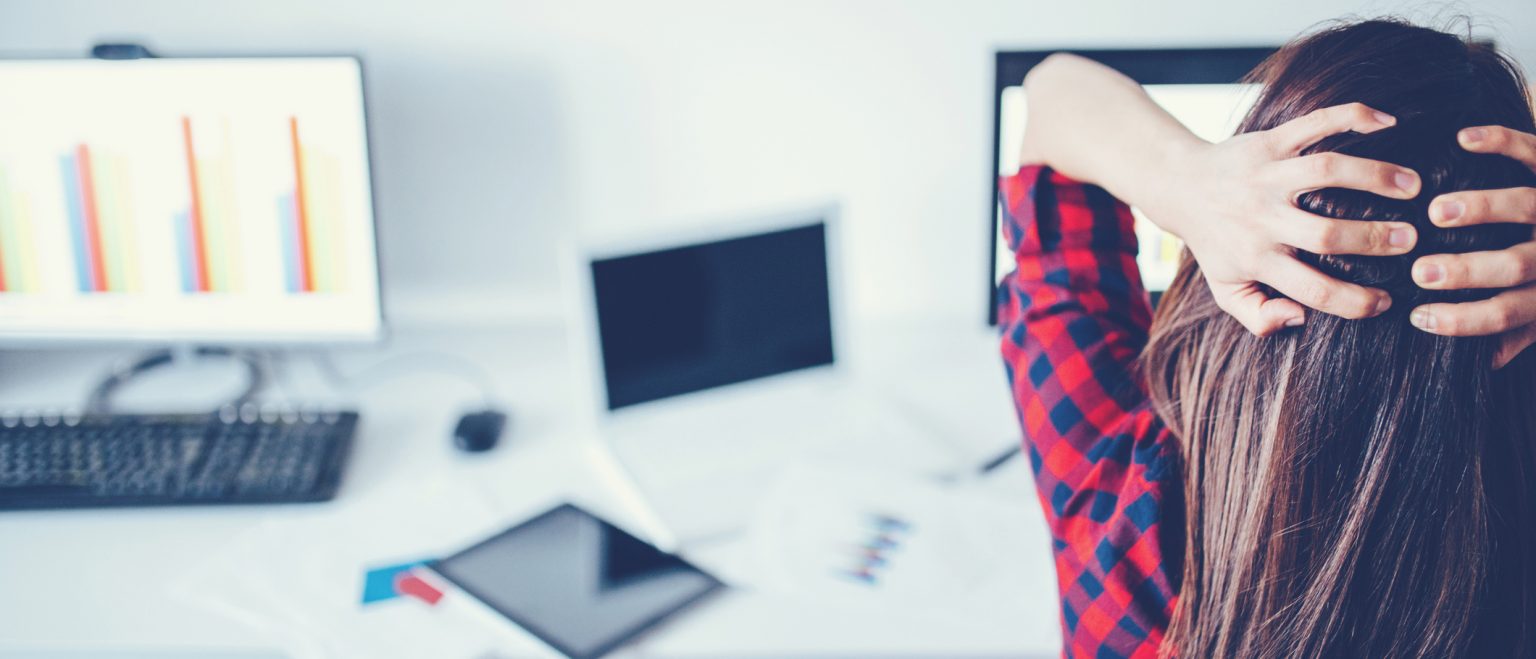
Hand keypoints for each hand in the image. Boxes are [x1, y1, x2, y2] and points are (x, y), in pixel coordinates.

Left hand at [1144, 103, 1421, 335]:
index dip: (1355, 302)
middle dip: (1374, 238)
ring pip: (1326, 170)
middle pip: (1325, 232)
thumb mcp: (1226, 289)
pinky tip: (1388, 122)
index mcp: (1255, 259)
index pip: (1312, 289)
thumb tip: (1300, 318)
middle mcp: (1261, 217)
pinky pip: (1314, 123)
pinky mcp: (1269, 140)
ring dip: (1376, 175)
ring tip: (1414, 186)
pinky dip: (1353, 116)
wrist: (1179, 187)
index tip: (1387, 302)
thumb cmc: (1216, 243)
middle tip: (1413, 240)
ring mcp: (1266, 175)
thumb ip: (1259, 316)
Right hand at [1406, 126, 1535, 366]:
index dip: (1466, 320)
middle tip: (1423, 272)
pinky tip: (1463, 139)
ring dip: (1481, 209)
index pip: (1508, 313)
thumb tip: (1485, 363)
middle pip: (1515, 264)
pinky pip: (1532, 153)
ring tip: (1437, 212)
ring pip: (1525, 207)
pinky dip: (1501, 141)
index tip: (1420, 319)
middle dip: (1468, 270)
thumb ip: (1523, 330)